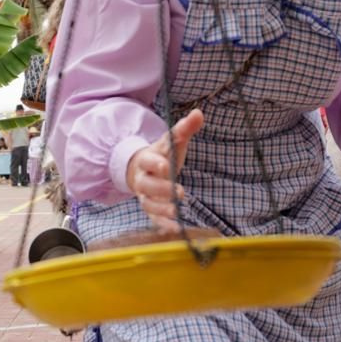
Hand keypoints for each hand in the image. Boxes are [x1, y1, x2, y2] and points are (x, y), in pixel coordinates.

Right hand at [125, 109, 203, 233]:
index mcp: (147, 159)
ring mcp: (145, 195)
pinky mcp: (150, 208)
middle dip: (162, 189)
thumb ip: (184, 129)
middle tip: (178, 191)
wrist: (141, 170)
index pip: (148, 160)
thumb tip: (199, 113)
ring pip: (149, 203)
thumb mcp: (172, 142)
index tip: (165, 167)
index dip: (155, 164)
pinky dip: (163, 224)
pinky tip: (175, 228)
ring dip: (162, 208)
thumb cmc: (161, 155)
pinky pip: (153, 218)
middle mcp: (144, 178)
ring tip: (176, 211)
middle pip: (148, 185)